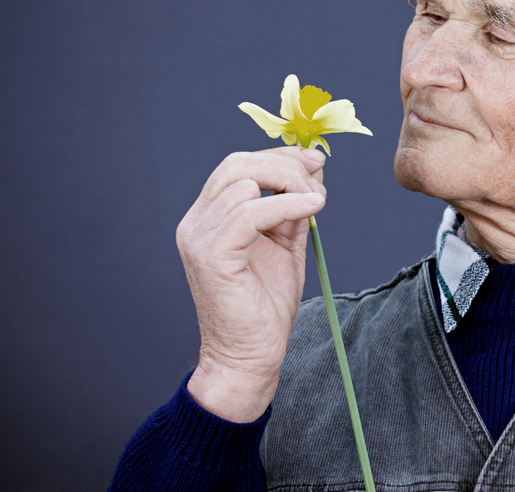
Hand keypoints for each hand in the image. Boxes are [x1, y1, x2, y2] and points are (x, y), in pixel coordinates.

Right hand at [178, 146, 326, 421]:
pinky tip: (313, 207)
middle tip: (318, 181)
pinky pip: (250, 212)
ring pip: (244, 182)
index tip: (315, 161)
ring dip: (290, 185)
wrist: (250, 356)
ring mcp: (199, 237)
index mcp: (209, 217)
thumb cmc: (265, 306)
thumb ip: (292, 207)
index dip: (279, 157)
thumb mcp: (285, 243)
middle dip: (284, 165)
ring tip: (316, 203)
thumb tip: (313, 167)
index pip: (238, 165)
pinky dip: (286, 204)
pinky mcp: (211, 255)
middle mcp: (196, 222)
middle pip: (237, 165)